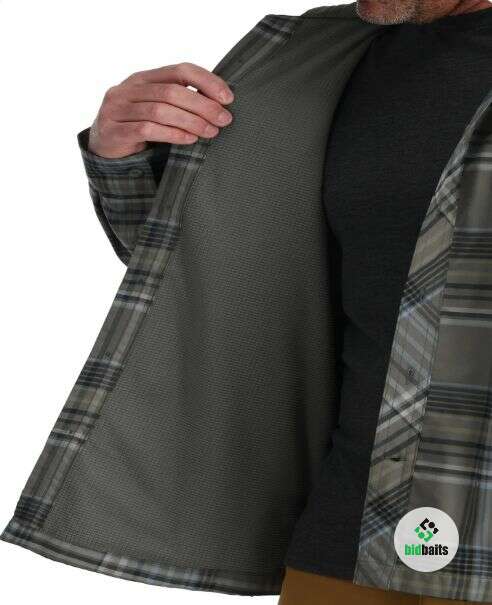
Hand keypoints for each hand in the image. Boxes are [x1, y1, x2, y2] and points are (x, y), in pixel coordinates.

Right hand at [88, 63, 234, 157]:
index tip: (228, 97)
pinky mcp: (114, 131)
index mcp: (143, 78)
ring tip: (211, 132)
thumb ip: (179, 102)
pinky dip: (172, 134)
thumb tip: (220, 104)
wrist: (103, 148)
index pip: (179, 70)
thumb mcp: (156, 109)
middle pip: (172, 91)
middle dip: (202, 105)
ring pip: (160, 110)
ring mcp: (118, 109)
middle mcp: (128, 89)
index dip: (206, 81)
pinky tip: (189, 139)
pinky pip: (147, 130)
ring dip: (190, 121)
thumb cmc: (137, 127)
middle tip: (224, 119)